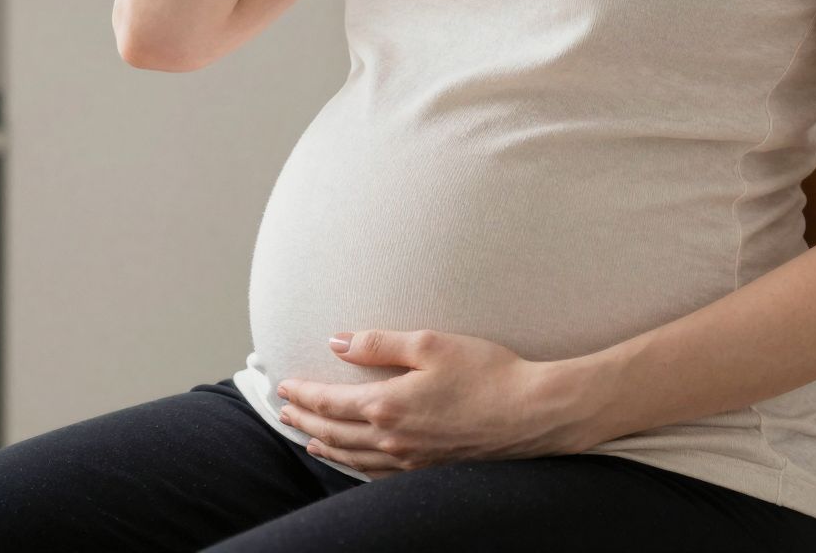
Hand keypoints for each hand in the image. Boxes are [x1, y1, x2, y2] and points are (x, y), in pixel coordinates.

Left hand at [275, 329, 587, 474]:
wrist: (530, 413)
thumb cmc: (487, 373)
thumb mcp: (431, 344)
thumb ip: (380, 343)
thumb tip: (337, 341)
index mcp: (387, 405)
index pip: (330, 401)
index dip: (304, 394)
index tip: (284, 386)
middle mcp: (392, 438)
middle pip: (335, 432)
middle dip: (306, 420)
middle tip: (286, 412)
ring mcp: (410, 459)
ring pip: (354, 457)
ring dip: (327, 445)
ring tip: (311, 439)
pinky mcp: (430, 468)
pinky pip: (378, 473)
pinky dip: (357, 466)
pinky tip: (357, 461)